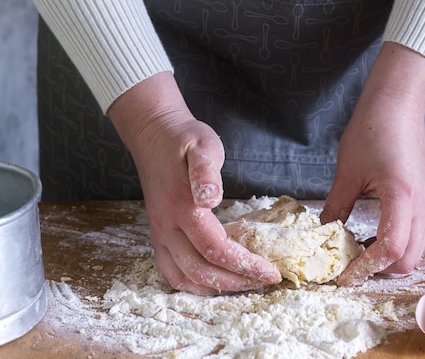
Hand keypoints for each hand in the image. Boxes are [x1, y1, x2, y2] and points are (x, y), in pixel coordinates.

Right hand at [108, 72, 280, 293]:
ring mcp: (159, 234)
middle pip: (200, 270)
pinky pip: (169, 272)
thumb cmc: (184, 140)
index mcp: (182, 206)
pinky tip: (213, 284)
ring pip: (183, 277)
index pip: (215, 249)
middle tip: (265, 280)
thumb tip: (211, 198)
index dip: (245, 265)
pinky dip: (191, 285)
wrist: (153, 135)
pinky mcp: (157, 236)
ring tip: (245, 284)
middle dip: (236, 281)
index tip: (271, 271)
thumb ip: (206, 171)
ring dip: (216, 288)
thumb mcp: (202, 145)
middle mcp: (167, 226)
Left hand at [320, 42, 424, 285]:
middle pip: (410, 261)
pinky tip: (368, 234)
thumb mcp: (347, 173)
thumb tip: (321, 237)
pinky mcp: (422, 199)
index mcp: (402, 198)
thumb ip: (336, 208)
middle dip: (380, 271)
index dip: (365, 268)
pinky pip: (412, 234)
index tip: (341, 276)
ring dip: (387, 259)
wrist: (397, 104)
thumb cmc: (372, 131)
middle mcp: (421, 207)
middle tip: (349, 265)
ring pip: (414, 250)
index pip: (390, 250)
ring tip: (356, 250)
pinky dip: (393, 244)